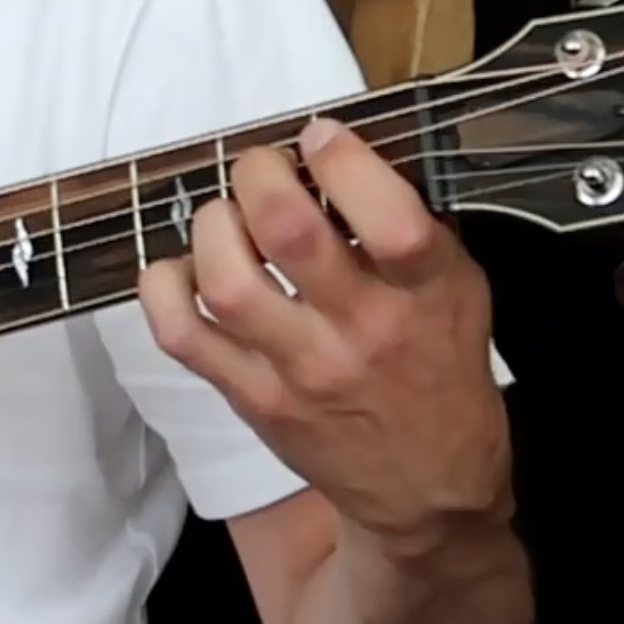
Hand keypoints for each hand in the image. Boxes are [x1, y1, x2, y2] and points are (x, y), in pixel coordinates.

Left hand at [137, 113, 509, 546]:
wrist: (427, 488)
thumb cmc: (441, 370)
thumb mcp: (460, 290)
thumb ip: (413, 220)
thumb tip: (346, 146)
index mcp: (427, 295)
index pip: (388, 218)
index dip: (343, 159)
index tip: (321, 136)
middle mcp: (362, 333)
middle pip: (289, 233)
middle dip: (262, 175)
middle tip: (261, 168)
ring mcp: (300, 371)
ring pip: (227, 280)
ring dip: (214, 226)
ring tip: (227, 218)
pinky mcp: (252, 399)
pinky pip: (182, 336)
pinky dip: (164, 288)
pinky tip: (182, 269)